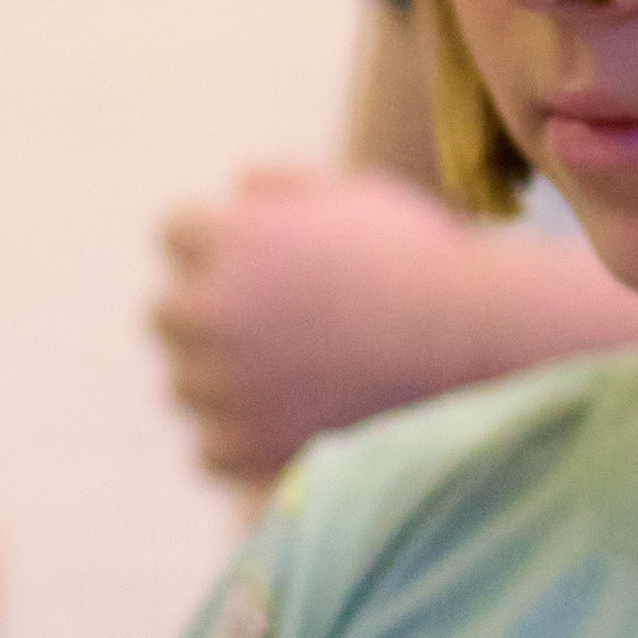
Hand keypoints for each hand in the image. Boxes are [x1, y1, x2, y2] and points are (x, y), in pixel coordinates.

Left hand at [152, 167, 492, 482]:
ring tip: (290, 380)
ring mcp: (225, 384)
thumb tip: (236, 187)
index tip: (263, 263)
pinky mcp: (248, 448)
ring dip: (220, 381)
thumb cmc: (423, 261)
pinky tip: (287, 427)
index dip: (218, 244)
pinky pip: (209, 450)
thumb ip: (286, 187)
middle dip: (205, 314)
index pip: (173, 233)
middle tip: (269, 328)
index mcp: (229, 237)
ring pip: (183, 386)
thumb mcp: (357, 195)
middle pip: (164, 314)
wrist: (473, 343)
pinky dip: (242, 443)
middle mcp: (212, 309)